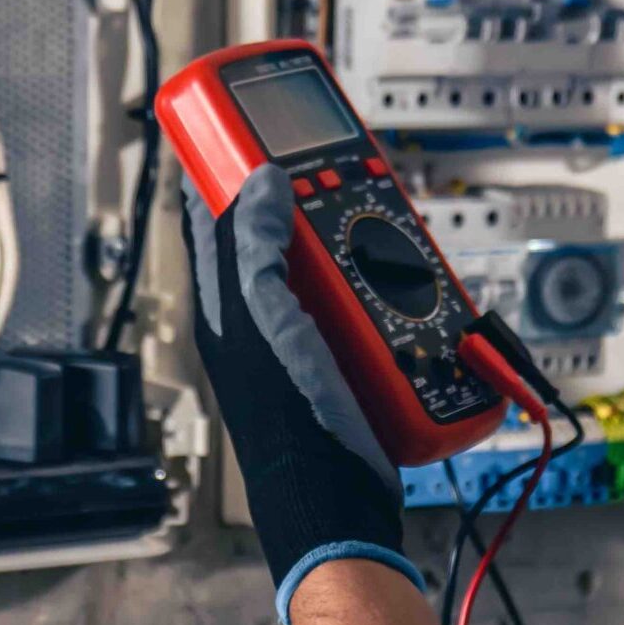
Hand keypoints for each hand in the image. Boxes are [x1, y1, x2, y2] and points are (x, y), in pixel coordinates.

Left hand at [182, 164, 421, 623]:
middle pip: (284, 232)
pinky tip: (409, 278)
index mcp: (226, 303)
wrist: (340, 500)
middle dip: (311, 199)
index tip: (248, 124)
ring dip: (359, 240)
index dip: (226, 166)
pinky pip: (369, 299)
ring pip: (333, 260)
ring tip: (381, 226)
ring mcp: (306, 334)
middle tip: (340, 170)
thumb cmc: (289, 420)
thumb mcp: (264, 321)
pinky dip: (389, 282)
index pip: (215, 216)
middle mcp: (262, 314)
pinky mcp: (348, 353)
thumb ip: (255, 249)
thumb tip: (262, 180)